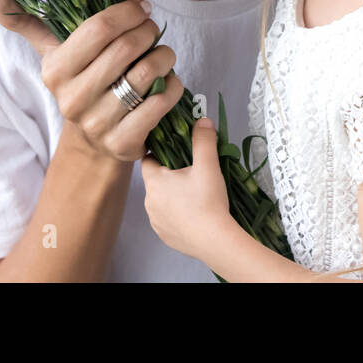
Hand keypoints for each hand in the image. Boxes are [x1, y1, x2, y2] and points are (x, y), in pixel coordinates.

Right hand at [0, 0, 183, 162]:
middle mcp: (73, 99)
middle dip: (148, 31)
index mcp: (56, 71)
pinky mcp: (125, 143)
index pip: (98, 29)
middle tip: (153, 28)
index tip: (142, 8)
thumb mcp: (50, 52)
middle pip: (125, 49)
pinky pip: (161, 103)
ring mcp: (99, 124)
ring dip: (164, 56)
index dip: (127, 13)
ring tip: (162, 52)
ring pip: (146, 74)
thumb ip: (22, 20)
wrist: (91, 145)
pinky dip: (173, 86)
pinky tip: (168, 80)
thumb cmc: (76, 83)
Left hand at [141, 117, 233, 261]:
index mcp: (154, 181)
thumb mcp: (208, 166)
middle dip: (170, 174)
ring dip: (173, 195)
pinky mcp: (164, 236)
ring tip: (195, 195)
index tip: (176, 152)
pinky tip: (193, 214)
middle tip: (192, 172)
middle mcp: (148, 202)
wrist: (215, 241)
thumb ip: (204, 140)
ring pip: (160, 200)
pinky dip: (176, 214)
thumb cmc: (208, 201)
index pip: (147, 159)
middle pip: (155, 180)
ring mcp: (155, 221)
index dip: (160, 153)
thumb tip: (202, 120)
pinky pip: (166, 219)